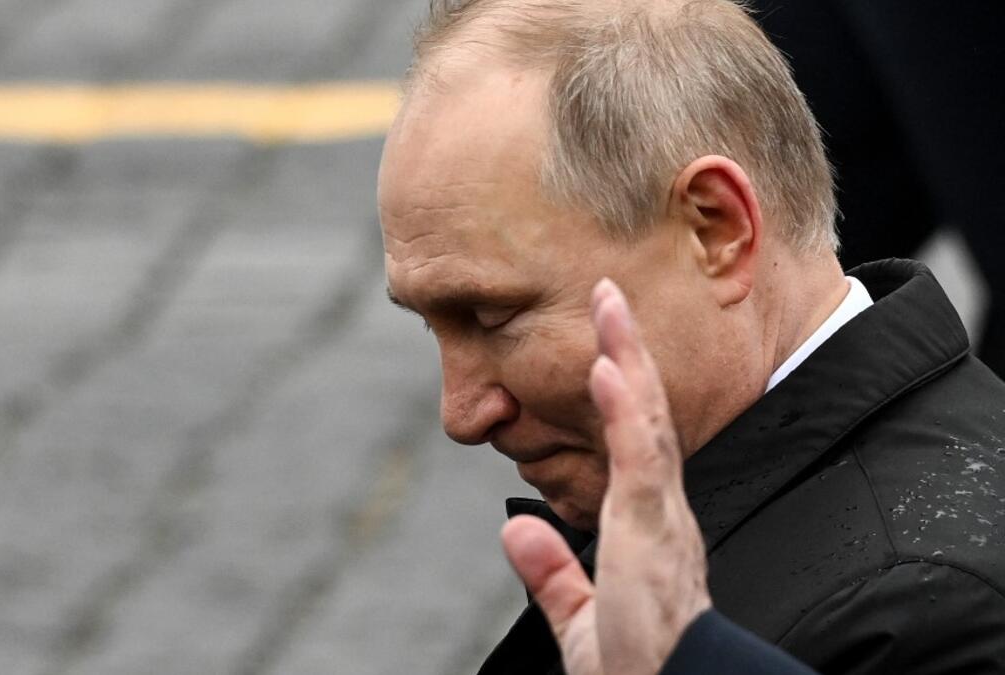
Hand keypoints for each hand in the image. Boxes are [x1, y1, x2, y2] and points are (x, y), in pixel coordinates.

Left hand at [501, 279, 711, 674]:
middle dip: (627, 351)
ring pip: (648, 422)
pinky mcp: (653, 536)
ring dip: (626, 359)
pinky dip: (626, 412)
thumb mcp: (584, 616)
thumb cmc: (637, 670)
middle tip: (609, 293)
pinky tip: (607, 368)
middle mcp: (661, 514)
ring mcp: (660, 521)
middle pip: (646, 415)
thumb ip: (553, 573)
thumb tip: (515, 529)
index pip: (634, 440)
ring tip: (609, 304)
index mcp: (647, 529)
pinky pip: (640, 462)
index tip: (602, 342)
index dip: (621, 387)